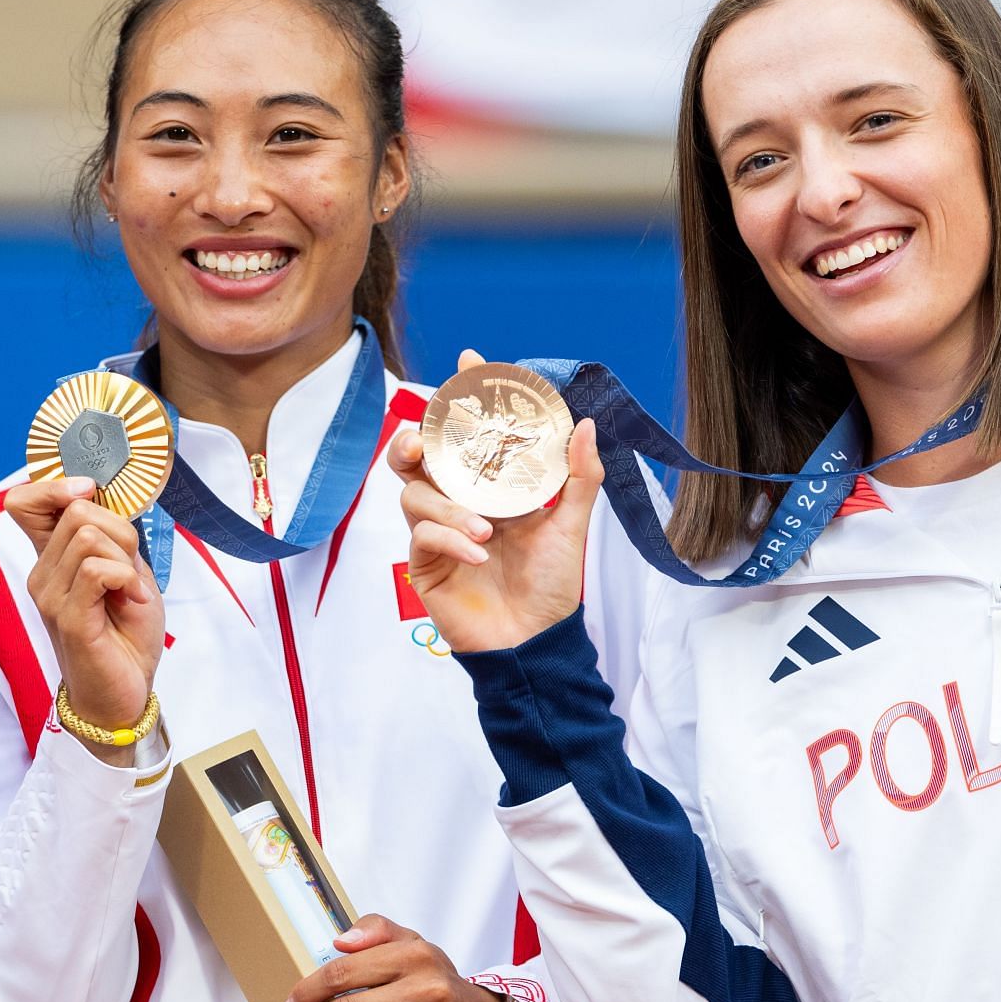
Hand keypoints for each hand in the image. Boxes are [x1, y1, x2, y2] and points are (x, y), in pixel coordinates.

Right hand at [4, 477, 162, 742]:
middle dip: (120, 531)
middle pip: (75, 510)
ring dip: (126, 558)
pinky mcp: (68, 618)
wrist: (125, 693)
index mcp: (52, 558)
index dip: (57, 486)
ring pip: (89, 536)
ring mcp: (51, 595)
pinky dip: (127, 579)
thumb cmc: (124, 636)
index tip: (92, 501)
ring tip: (131, 590)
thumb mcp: (127, 573)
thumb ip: (114, 538)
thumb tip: (104, 501)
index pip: (22, 501)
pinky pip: (97, 570)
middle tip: (130, 569)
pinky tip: (132, 600)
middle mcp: (42, 573)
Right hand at [392, 349, 605, 652]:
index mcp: (490, 486)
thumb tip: (585, 423)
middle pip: (419, 455)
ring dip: (448, 508)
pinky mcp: (424, 563)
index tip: (470, 360)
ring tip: (485, 531)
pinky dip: (449, 539)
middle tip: (425, 441)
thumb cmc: (551, 585)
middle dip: (416, 439)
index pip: (471, 432)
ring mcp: (437, 530)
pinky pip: (422, 536)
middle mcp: (458, 501)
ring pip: (415, 494)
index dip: (466, 396)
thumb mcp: (571, 525)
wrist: (535, 641)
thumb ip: (577, 476)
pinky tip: (477, 553)